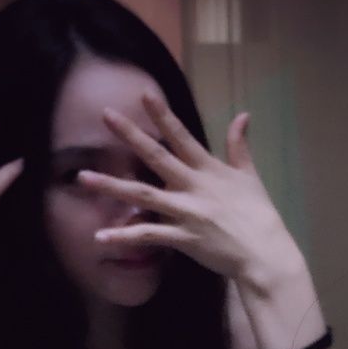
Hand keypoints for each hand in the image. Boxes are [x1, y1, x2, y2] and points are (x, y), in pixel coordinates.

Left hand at [77, 94, 299, 284]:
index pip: (182, 136)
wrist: (265, 254)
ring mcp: (186, 213)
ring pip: (142, 195)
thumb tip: (243, 115)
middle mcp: (193, 187)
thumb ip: (239, 146)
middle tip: (106, 115)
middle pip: (156, 156)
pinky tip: (101, 237)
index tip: (143, 94)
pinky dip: (124, 236)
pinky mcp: (184, 239)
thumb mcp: (250, 177)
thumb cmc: (259, 217)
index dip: (162, 115)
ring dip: (111, 186)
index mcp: (209, 170)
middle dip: (130, 134)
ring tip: (83, 177)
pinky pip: (148, 235)